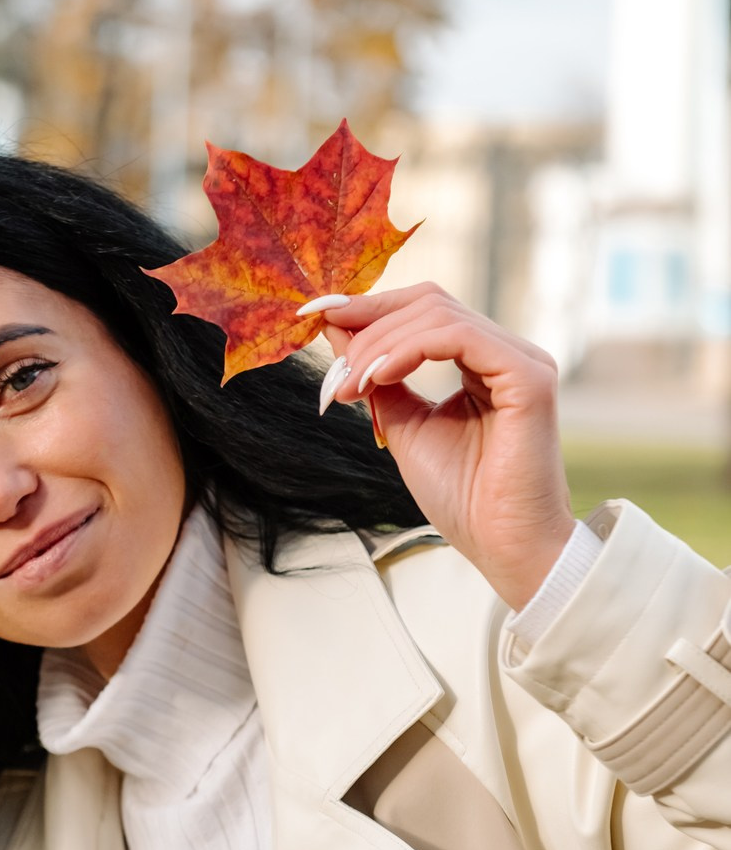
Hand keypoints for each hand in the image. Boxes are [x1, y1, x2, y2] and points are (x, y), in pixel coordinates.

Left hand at [298, 282, 575, 611]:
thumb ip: (379, 380)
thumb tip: (340, 334)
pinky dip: (408, 349)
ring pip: (438, 315)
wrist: (503, 546)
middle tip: (334, 367)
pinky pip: (458, 336)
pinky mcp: (528, 377)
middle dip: (369, 324)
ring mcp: (521, 360)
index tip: (321, 319)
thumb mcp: (404, 427)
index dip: (371, 309)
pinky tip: (377, 377)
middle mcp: (505, 353)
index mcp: (482, 363)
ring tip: (350, 385)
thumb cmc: (463, 498)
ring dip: (379, 345)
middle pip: (429, 302)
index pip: (424, 311)